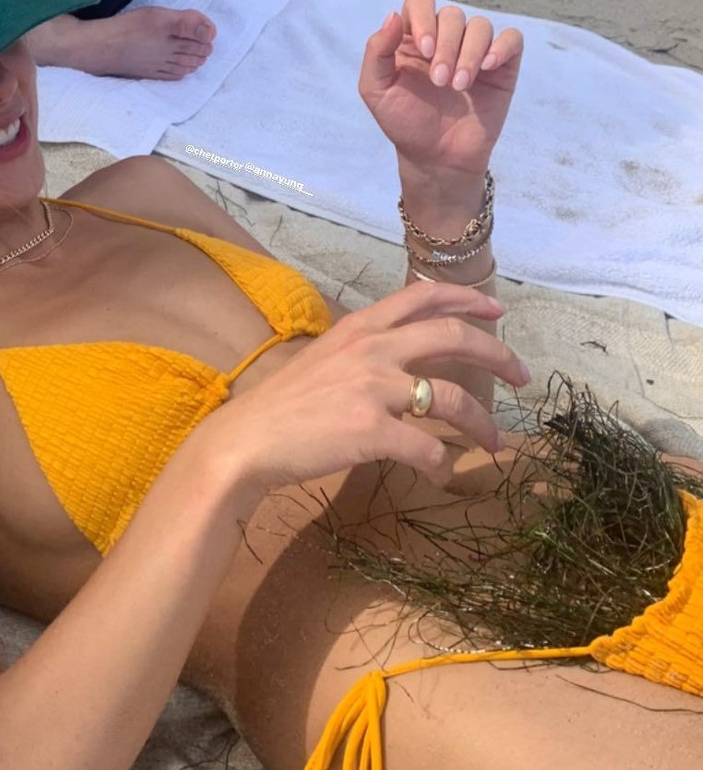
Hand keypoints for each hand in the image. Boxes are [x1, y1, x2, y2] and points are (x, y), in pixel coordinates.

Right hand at [215, 281, 525, 491]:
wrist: (247, 440)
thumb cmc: (283, 405)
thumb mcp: (325, 358)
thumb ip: (363, 352)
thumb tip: (399, 362)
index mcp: (361, 327)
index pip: (423, 296)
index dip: (467, 299)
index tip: (497, 312)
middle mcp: (373, 348)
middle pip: (453, 337)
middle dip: (497, 355)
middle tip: (521, 376)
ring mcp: (374, 388)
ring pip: (452, 399)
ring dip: (482, 423)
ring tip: (495, 442)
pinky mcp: (373, 430)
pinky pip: (428, 449)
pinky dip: (441, 464)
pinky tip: (440, 474)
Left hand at [358, 0, 522, 183]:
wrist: (436, 157)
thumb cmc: (405, 122)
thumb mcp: (376, 89)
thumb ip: (377, 50)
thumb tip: (393, 15)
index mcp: (413, 36)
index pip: (420, 2)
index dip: (424, 19)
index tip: (425, 51)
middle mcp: (446, 38)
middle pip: (452, 15)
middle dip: (447, 46)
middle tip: (440, 81)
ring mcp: (475, 50)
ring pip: (480, 26)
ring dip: (470, 53)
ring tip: (459, 86)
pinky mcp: (501, 66)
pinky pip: (511, 39)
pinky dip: (502, 47)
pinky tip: (488, 67)